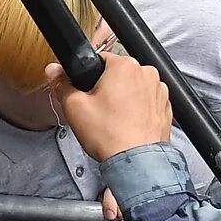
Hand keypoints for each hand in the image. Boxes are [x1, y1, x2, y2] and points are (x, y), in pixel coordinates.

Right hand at [47, 49, 172, 160]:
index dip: (89, 76)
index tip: (86, 90)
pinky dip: (138, 110)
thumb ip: (62, 84)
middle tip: (98, 109)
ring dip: (125, 98)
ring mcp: (159, 91)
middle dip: (108, 88)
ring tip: (114, 120)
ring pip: (134, 88)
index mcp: (124, 66)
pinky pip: (147, 102)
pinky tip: (127, 124)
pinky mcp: (165, 107)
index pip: (100, 59)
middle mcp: (146, 73)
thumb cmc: (111, 135)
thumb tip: (54, 71)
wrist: (137, 162)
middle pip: (119, 74)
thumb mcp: (74, 107)